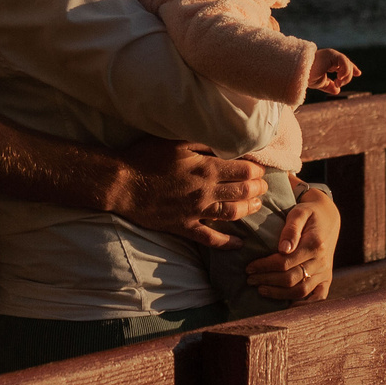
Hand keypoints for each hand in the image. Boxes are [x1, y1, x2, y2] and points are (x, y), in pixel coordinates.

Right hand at [108, 138, 265, 246]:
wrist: (121, 184)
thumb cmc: (146, 157)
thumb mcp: (176, 140)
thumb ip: (203, 141)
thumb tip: (228, 141)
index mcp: (206, 169)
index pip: (244, 170)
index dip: (257, 170)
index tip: (261, 168)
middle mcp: (205, 192)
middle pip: (243, 192)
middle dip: (258, 188)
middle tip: (264, 186)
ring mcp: (195, 212)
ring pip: (232, 215)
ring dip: (249, 210)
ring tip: (257, 205)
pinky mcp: (184, 227)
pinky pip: (210, 239)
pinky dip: (227, 243)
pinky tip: (239, 244)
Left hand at [245, 187, 338, 303]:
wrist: (328, 217)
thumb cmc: (309, 213)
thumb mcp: (299, 212)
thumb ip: (291, 229)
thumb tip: (283, 249)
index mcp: (315, 245)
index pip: (285, 263)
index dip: (265, 267)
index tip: (249, 267)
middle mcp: (322, 261)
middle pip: (291, 279)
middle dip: (267, 281)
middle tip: (250, 279)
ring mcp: (325, 272)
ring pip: (301, 291)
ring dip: (278, 294)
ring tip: (261, 290)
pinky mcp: (327, 279)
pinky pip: (318, 297)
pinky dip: (303, 305)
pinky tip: (286, 307)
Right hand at [309, 49, 361, 95]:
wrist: (300, 74)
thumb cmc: (307, 77)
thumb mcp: (320, 83)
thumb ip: (329, 86)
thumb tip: (337, 91)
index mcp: (329, 62)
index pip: (344, 64)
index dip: (352, 69)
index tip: (358, 73)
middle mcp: (331, 57)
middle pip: (347, 64)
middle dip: (348, 75)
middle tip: (339, 84)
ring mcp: (331, 55)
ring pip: (346, 63)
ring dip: (346, 75)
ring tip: (338, 83)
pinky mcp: (330, 54)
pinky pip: (343, 61)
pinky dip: (345, 70)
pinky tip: (340, 78)